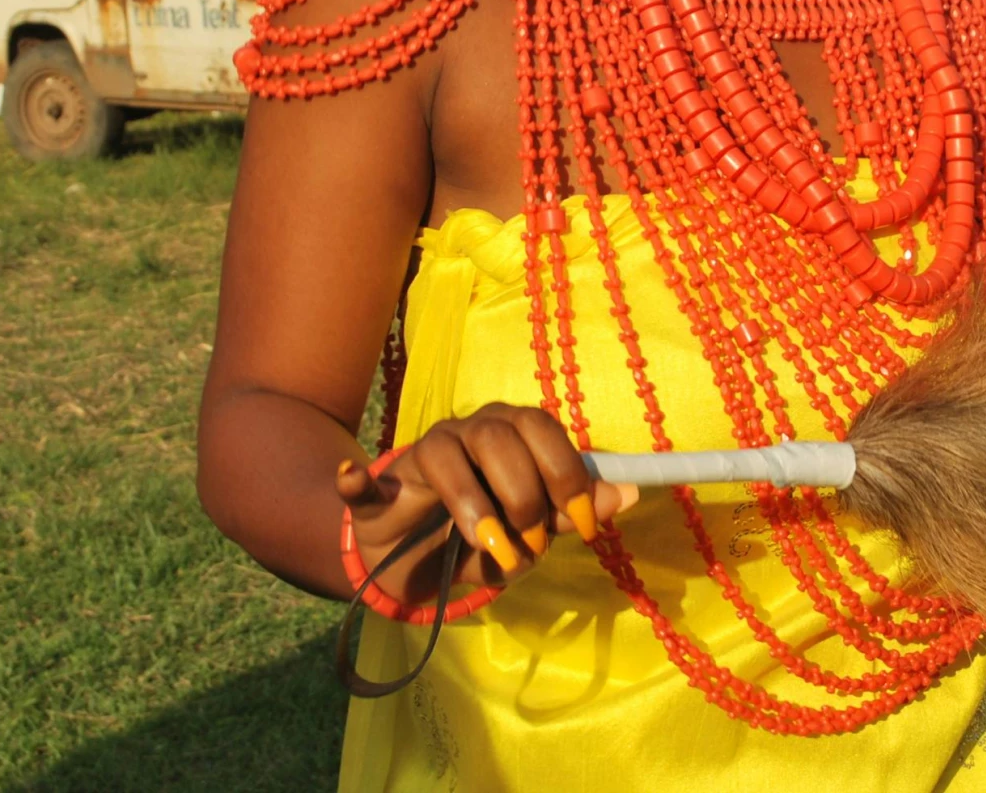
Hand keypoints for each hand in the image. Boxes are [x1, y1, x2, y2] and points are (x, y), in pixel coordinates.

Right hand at [336, 403, 640, 605]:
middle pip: (499, 434)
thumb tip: (630, 492)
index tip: (585, 523)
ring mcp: (421, 454)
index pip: (542, 427)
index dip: (567, 471)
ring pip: (447, 450)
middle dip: (525, 492)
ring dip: (474, 502)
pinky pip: (365, 479)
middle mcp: (467, 432)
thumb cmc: (485, 535)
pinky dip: (356, 480)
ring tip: (492, 547)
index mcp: (510, 434)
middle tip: (532, 542)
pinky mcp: (379, 487)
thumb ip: (571, 512)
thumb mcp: (533, 532)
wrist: (414, 557)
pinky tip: (355, 481)